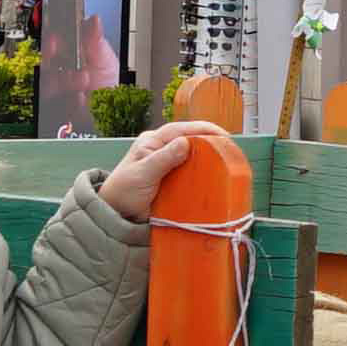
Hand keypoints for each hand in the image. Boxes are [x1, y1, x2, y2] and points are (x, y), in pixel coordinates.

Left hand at [97, 120, 222, 219]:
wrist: (117, 216)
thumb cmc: (123, 191)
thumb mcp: (142, 173)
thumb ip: (162, 159)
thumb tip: (184, 142)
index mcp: (153, 142)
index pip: (180, 129)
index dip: (202, 129)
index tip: (222, 135)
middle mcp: (163, 150)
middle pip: (191, 141)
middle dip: (210, 143)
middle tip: (230, 150)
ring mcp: (170, 166)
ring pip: (194, 158)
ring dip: (209, 161)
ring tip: (228, 164)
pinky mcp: (175, 182)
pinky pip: (193, 176)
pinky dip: (204, 177)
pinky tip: (215, 180)